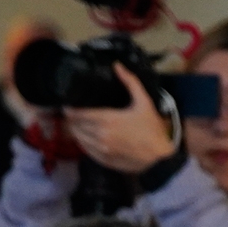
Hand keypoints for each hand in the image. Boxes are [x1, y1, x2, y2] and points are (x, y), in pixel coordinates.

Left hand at [62, 66, 179, 174]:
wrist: (160, 157)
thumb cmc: (152, 128)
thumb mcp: (144, 102)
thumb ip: (130, 82)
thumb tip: (117, 66)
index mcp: (108, 119)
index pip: (79, 114)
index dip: (70, 110)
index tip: (66, 106)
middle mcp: (101, 135)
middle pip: (76, 127)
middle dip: (72, 121)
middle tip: (72, 115)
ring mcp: (102, 150)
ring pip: (79, 140)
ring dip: (76, 132)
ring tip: (77, 126)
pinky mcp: (105, 161)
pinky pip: (87, 152)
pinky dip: (84, 145)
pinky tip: (87, 140)